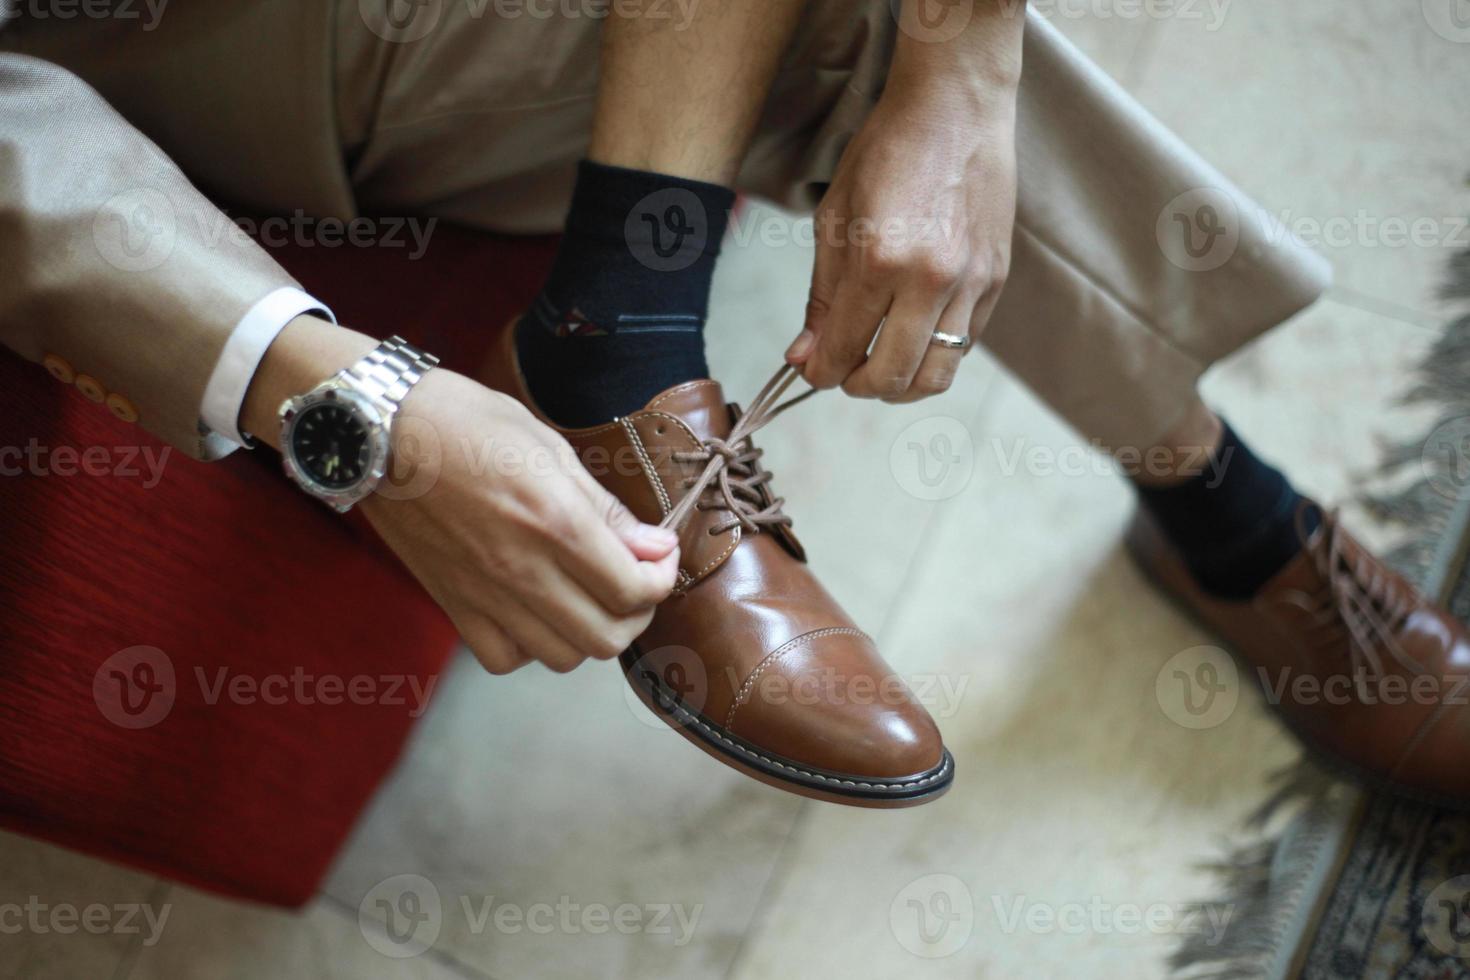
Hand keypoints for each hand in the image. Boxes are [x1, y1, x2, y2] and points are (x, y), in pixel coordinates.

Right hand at [244, 318, 679, 675]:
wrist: (378, 432)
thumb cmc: (464, 421)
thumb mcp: (548, 446)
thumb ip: (604, 507)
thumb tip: (652, 546)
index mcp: (557, 522)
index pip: (636, 590)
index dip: (662, 578)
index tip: (659, 554)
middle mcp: (525, 570)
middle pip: (608, 638)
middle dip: (636, 613)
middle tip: (632, 579)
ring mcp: (486, 596)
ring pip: (563, 657)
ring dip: (588, 632)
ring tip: (585, 595)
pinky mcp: (454, 606)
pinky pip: (506, 658)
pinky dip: (531, 646)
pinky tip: (533, 610)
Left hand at [786, 79, 1017, 402]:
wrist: (955, 110)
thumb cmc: (887, 153)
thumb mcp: (834, 219)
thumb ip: (822, 296)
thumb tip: (804, 355)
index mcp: (880, 260)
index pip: (844, 349)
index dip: (820, 372)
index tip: (812, 370)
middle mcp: (930, 280)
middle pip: (891, 376)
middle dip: (857, 386)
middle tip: (843, 372)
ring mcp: (971, 283)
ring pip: (935, 376)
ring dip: (900, 386)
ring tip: (880, 367)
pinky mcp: (996, 280)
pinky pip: (963, 346)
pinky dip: (933, 356)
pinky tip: (913, 336)